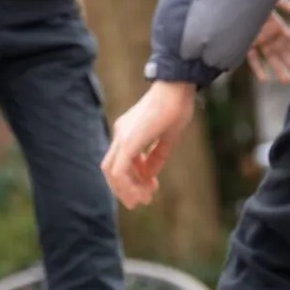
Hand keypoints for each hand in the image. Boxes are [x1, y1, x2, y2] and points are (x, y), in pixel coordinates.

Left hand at [101, 82, 197, 208]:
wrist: (177, 87)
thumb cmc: (176, 106)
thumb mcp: (167, 136)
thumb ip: (156, 156)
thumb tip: (149, 176)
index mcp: (128, 131)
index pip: (121, 161)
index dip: (134, 178)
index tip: (151, 186)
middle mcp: (121, 133)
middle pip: (112, 169)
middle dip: (125, 188)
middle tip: (142, 201)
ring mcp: (122, 137)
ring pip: (112, 172)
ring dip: (127, 190)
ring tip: (144, 200)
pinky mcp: (128, 141)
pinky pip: (120, 170)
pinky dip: (128, 185)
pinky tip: (144, 192)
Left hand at [247, 0, 289, 83]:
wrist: (229, 1)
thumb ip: (285, 3)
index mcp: (276, 25)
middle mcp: (268, 34)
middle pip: (282, 51)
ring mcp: (257, 40)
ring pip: (270, 57)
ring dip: (278, 68)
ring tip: (286, 81)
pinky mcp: (244, 44)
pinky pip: (252, 58)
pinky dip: (258, 68)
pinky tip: (264, 78)